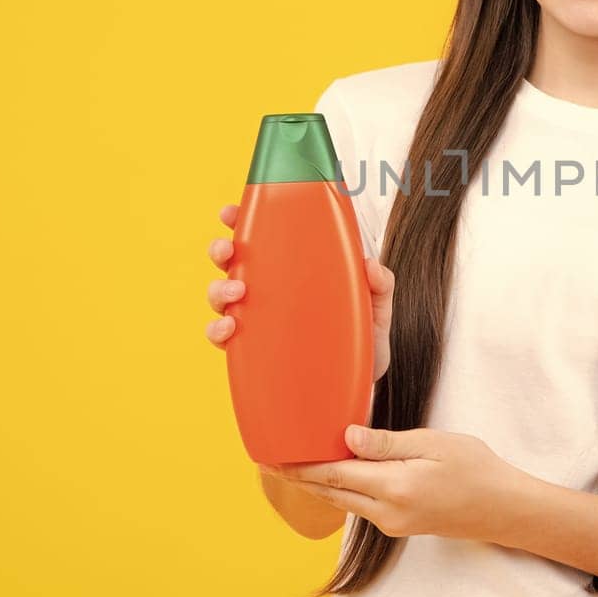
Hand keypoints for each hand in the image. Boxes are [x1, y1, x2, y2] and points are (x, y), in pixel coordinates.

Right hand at [206, 202, 394, 382]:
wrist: (360, 384)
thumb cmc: (362, 339)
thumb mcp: (376, 307)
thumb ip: (379, 284)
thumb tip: (370, 264)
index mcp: (293, 271)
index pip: (262, 240)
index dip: (241, 221)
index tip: (230, 212)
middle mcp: (269, 292)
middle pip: (232, 263)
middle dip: (221, 250)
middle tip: (228, 250)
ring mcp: (258, 321)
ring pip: (221, 297)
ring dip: (219, 290)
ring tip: (236, 291)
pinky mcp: (253, 352)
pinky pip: (223, 339)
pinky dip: (217, 331)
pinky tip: (229, 328)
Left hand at [263, 425, 531, 543]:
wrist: (502, 509)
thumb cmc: (475, 468)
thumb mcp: (433, 444)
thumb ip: (387, 443)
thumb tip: (346, 435)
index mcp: (394, 487)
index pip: (334, 474)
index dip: (299, 465)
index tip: (271, 455)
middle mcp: (387, 511)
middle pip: (331, 492)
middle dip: (298, 476)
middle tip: (267, 461)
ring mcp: (391, 523)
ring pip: (343, 501)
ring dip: (317, 484)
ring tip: (291, 466)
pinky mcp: (398, 526)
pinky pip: (359, 506)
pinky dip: (340, 490)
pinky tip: (332, 476)